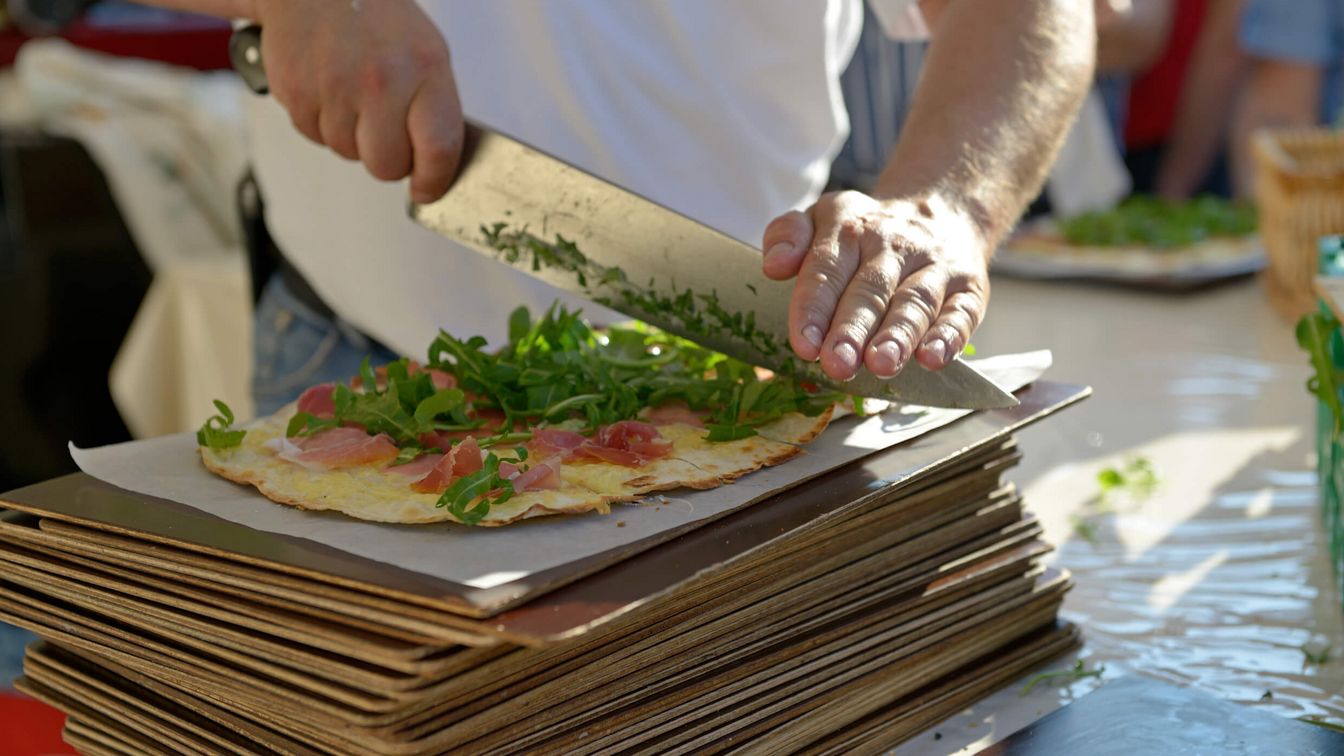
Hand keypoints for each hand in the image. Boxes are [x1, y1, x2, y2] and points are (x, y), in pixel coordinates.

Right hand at [253, 0, 463, 202]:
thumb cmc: (374, 15)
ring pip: (348, 153)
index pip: (439, 148)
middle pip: (386, 166)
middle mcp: (382, 81)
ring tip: (352, 92)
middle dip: (387, 158)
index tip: (427, 189)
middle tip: (384, 129)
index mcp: (425, 69)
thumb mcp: (426, 52)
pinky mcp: (298, 93)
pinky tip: (328, 88)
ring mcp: (337, 88)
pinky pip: (315, 136)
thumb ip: (433, 108)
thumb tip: (434, 162)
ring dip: (352, 136)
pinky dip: (322, 122)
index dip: (433, 180)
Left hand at [761, 191, 990, 380]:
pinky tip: (932, 358)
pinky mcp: (968, 288)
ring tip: (881, 364)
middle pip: (870, 289)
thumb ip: (788, 234)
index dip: (814, 307)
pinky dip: (949, 336)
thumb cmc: (865, 233)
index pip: (827, 267)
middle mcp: (893, 244)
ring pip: (915, 301)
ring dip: (898, 335)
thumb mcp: (821, 217)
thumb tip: (774, 266)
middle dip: (852, 329)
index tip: (803, 344)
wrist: (942, 212)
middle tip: (836, 364)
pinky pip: (961, 312)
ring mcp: (934, 266)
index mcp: (849, 227)